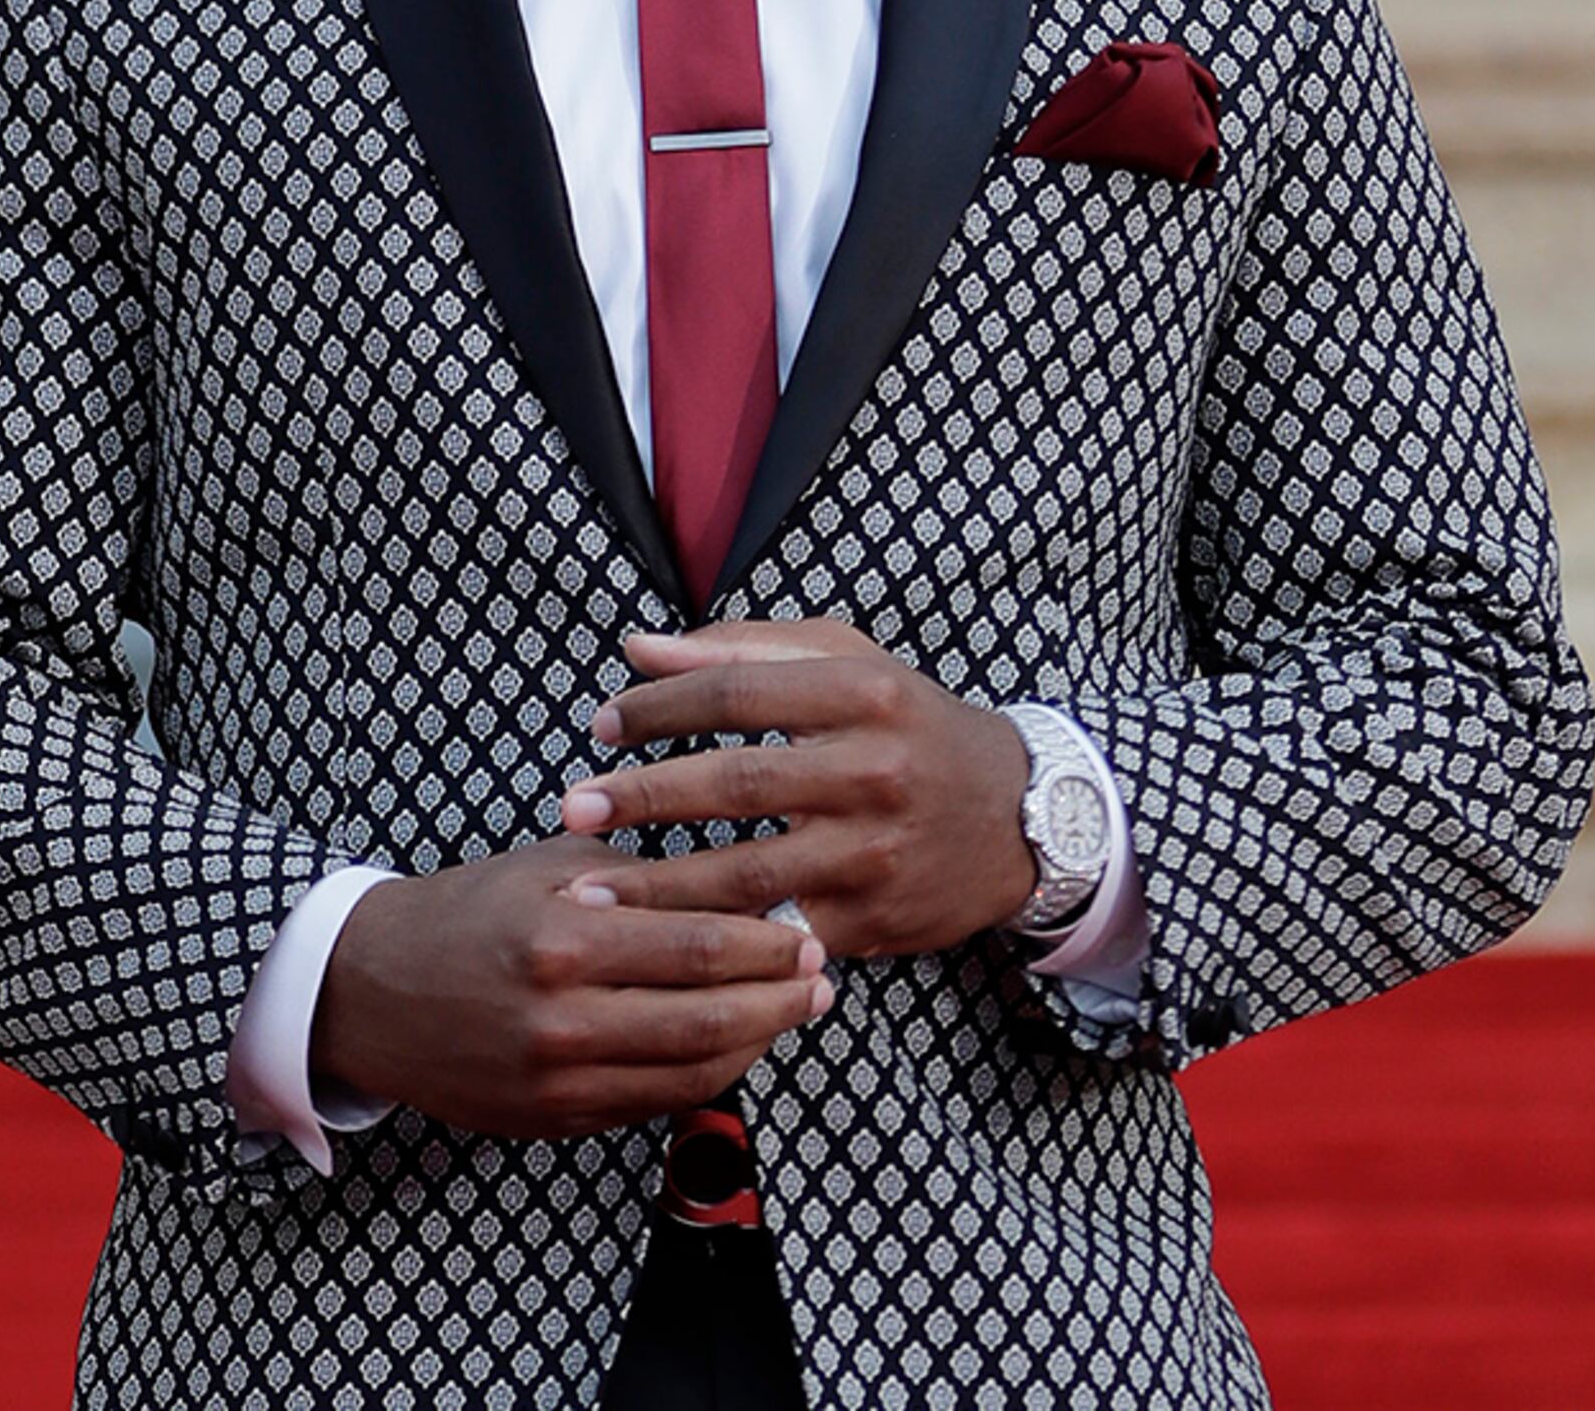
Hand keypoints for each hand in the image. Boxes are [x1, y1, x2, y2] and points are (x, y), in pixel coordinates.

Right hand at [311, 833, 830, 1139]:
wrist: (369, 991)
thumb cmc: (468, 913)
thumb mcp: (548, 863)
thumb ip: (638, 873)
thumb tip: (737, 880)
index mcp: (565, 939)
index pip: (701, 948)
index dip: (770, 944)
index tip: (809, 930)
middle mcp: (564, 1018)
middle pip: (710, 1019)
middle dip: (782, 1000)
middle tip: (823, 978)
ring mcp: (558, 1080)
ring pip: (692, 1074)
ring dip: (756, 1043)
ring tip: (792, 1012)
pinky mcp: (552, 1120)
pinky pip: (654, 1105)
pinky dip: (706, 1077)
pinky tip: (733, 1046)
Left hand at [561, 620, 1036, 959]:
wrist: (1020, 816)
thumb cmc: (911, 726)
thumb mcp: (847, 663)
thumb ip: (741, 651)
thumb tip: (637, 649)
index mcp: (863, 694)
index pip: (736, 693)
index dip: (659, 707)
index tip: (604, 725)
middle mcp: (874, 771)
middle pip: (737, 783)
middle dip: (644, 797)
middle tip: (574, 806)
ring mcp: (876, 852)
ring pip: (748, 873)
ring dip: (659, 887)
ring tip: (588, 890)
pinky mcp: (874, 919)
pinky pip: (777, 932)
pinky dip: (716, 940)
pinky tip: (659, 944)